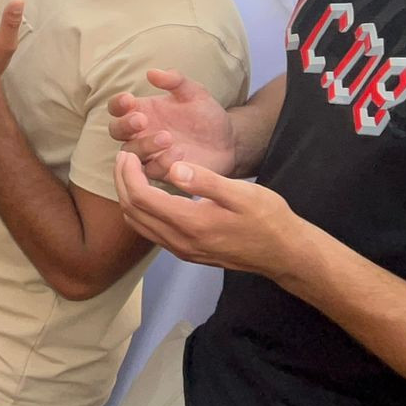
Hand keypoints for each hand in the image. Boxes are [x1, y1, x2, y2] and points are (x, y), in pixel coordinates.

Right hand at [106, 68, 236, 178]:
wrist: (228, 142)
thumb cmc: (206, 116)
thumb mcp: (195, 93)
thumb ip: (175, 81)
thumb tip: (152, 72)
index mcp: (142, 110)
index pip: (117, 107)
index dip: (118, 104)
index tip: (129, 99)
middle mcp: (140, 133)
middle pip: (116, 131)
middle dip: (125, 125)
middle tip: (142, 120)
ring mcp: (149, 154)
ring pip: (131, 153)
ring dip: (144, 145)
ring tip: (167, 137)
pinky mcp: (162, 171)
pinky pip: (152, 170)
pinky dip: (162, 162)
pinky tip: (179, 152)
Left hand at [113, 151, 311, 277]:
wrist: (283, 253)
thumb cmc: (268, 219)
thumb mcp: (242, 194)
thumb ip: (206, 181)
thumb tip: (172, 168)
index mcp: (191, 224)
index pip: (141, 198)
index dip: (128, 174)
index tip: (128, 153)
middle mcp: (180, 241)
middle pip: (132, 212)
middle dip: (122, 182)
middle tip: (124, 157)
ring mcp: (181, 250)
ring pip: (138, 224)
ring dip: (128, 196)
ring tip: (131, 171)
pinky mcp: (186, 252)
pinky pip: (150, 231)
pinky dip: (140, 209)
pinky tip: (149, 191)